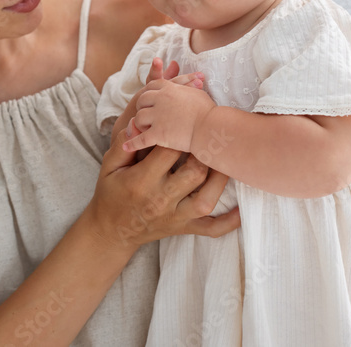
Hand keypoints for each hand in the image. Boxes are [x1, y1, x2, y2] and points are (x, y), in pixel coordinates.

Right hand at [87, 128, 239, 249]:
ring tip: (224, 158)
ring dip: (220, 177)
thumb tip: (137, 123)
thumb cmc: (111, 193)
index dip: (178, 133)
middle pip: (194, 172)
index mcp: (142, 181)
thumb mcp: (108, 166)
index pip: (168, 151)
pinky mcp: (185, 228)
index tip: (185, 120)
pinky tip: (241, 209)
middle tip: (209, 135)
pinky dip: (229, 221)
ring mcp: (176, 217)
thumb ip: (122, 145)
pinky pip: (212, 229)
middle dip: (203, 151)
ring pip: (207, 198)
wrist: (112, 231)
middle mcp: (161, 200)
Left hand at [124, 81, 216, 153]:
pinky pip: (141, 139)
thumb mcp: (197, 93)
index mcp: (169, 88)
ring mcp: (158, 117)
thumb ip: (186, 88)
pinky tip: (127, 147)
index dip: (149, 93)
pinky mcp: (158, 134)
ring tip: (142, 130)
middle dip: (142, 108)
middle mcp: (160, 99)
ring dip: (139, 124)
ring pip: (139, 118)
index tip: (150, 99)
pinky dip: (132, 144)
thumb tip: (190, 84)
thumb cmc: (209, 112)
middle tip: (145, 116)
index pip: (152, 85)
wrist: (211, 128)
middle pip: (141, 100)